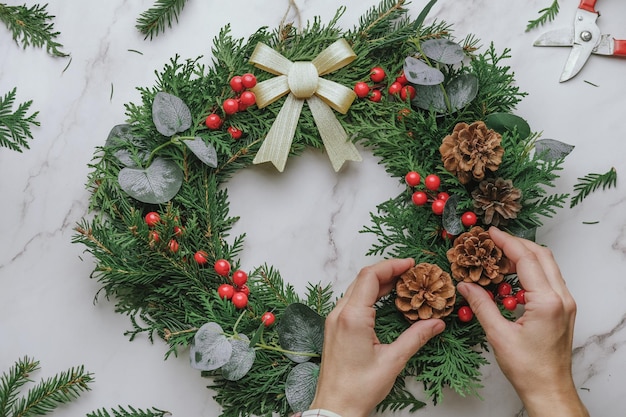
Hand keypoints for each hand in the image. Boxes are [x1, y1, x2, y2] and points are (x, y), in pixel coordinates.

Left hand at [309, 258, 445, 416]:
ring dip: (378, 282)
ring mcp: (334, 320)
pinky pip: (352, 301)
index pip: (370, 276)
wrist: (335, 406)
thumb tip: (436, 323)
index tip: (411, 264)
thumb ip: (415, 337)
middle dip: (388, 271)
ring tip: (402, 283)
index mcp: (352, 317)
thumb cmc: (358, 388)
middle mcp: (339, 313)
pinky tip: (385, 299)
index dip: (392, 266)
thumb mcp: (392, 361)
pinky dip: (369, 294)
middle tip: (411, 272)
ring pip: (356, 289)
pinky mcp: (335, 328)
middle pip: (363, 279)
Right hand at [457, 227, 587, 416]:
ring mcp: (565, 303)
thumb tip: (465, 284)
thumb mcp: (498, 334)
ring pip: (548, 266)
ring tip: (499, 256)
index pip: (526, 259)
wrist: (548, 389)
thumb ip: (481, 305)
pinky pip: (549, 279)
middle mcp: (562, 298)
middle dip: (517, 243)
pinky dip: (531, 270)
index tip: (490, 233)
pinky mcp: (563, 309)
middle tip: (492, 241)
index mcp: (547, 302)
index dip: (506, 242)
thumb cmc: (527, 368)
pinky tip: (512, 276)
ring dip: (525, 255)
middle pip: (542, 256)